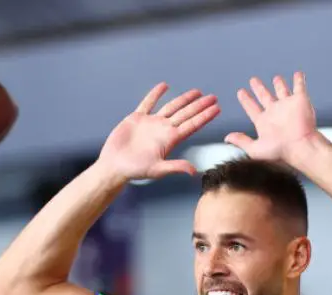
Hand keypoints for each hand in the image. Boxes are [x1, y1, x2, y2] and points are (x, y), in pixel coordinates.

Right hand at [97, 83, 218, 179]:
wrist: (114, 165)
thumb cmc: (135, 170)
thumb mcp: (157, 170)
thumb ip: (175, 167)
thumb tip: (193, 171)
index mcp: (170, 140)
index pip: (192, 125)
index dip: (205, 116)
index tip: (217, 108)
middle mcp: (163, 129)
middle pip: (186, 114)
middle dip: (200, 105)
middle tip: (213, 97)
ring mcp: (151, 123)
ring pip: (171, 107)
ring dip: (184, 99)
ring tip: (196, 92)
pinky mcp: (137, 118)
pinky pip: (148, 103)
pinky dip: (155, 94)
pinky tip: (164, 86)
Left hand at [225, 72, 317, 161]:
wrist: (300, 146)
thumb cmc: (279, 151)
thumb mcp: (255, 149)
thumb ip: (241, 141)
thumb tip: (227, 138)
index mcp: (263, 122)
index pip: (252, 108)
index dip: (246, 100)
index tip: (240, 92)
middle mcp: (275, 113)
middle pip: (264, 96)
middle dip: (259, 88)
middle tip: (253, 80)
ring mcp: (288, 106)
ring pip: (281, 91)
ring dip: (279, 84)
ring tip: (276, 78)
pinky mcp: (300, 100)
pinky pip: (299, 87)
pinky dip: (299, 80)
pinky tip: (298, 74)